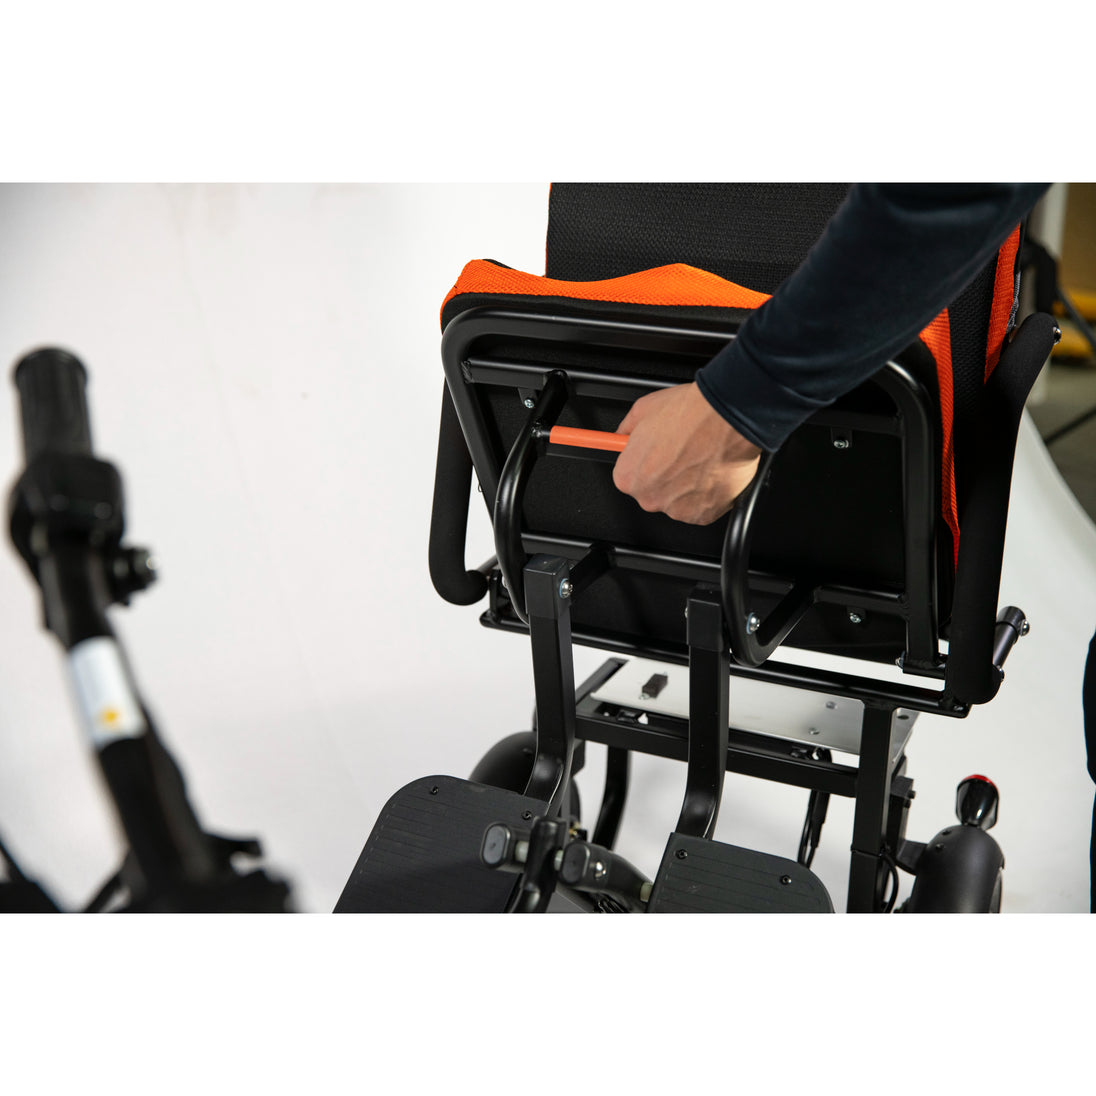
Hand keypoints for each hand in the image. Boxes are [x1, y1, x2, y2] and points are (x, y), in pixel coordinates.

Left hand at [612, 383, 761, 524]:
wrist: (728, 418)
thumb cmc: (689, 414)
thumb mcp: (643, 410)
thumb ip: (626, 430)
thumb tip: (622, 435)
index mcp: (628, 477)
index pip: (629, 477)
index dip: (645, 461)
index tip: (655, 453)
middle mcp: (649, 499)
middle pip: (653, 491)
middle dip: (666, 475)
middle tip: (682, 453)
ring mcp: (677, 509)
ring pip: (678, 500)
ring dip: (687, 485)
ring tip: (700, 458)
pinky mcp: (703, 515)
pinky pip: (702, 507)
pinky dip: (707, 493)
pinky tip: (712, 470)